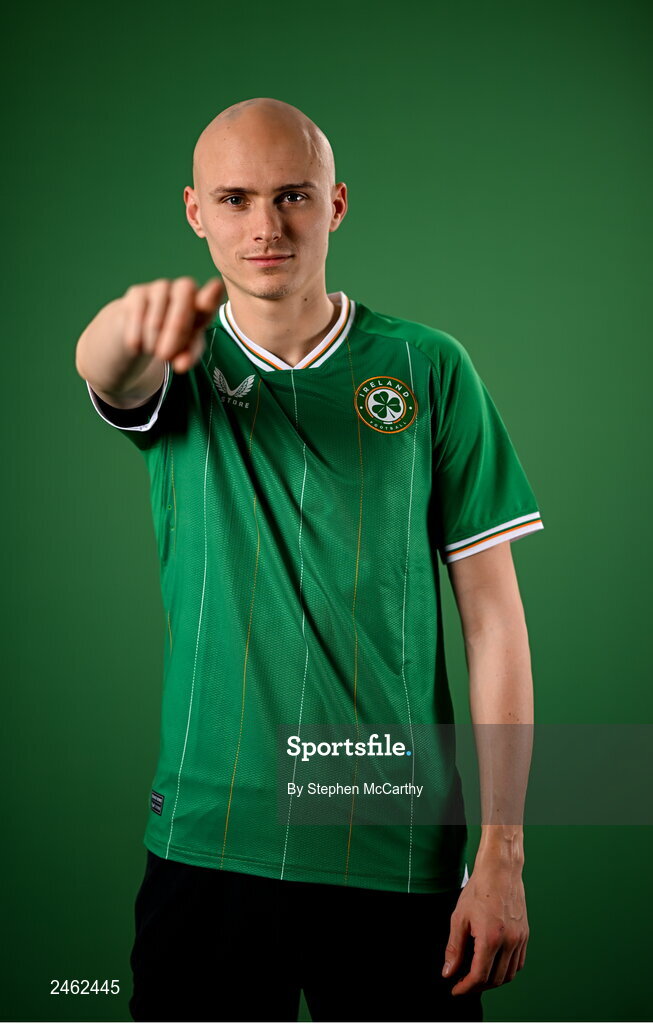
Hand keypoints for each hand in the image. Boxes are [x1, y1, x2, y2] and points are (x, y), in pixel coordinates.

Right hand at [120, 276, 224, 373]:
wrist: (141, 335)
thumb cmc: (172, 342)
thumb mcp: (183, 352)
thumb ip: (187, 358)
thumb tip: (181, 366)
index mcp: (202, 305)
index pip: (209, 298)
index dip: (211, 295)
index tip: (216, 286)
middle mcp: (183, 290)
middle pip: (182, 300)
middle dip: (175, 328)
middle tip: (164, 356)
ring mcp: (160, 287)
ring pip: (158, 313)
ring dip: (153, 340)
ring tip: (152, 350)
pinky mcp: (137, 292)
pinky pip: (137, 316)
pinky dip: (137, 336)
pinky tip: (137, 345)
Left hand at [441, 866, 528, 994]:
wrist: (500, 871)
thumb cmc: (479, 890)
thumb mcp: (459, 918)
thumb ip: (454, 948)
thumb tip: (449, 972)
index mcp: (491, 938)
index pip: (479, 975)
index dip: (466, 987)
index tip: (456, 989)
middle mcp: (509, 941)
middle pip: (495, 979)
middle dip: (477, 986)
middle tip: (463, 983)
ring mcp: (519, 939)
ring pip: (509, 974)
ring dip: (493, 981)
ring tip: (477, 976)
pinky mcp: (524, 935)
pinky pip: (518, 962)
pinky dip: (506, 970)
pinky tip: (494, 966)